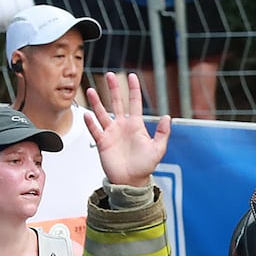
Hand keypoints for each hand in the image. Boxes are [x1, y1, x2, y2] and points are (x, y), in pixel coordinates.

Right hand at [85, 72, 171, 186]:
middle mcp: (122, 126)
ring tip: (92, 90)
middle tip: (110, 75)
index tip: (131, 76)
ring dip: (97, 102)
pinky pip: (94, 130)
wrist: (132, 180)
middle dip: (113, 89)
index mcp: (136, 125)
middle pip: (116, 102)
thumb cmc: (145, 166)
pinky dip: (90, 122)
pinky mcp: (102, 142)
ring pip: (102, 113)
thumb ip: (163, 133)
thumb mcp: (158, 149)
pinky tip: (86, 114)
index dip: (133, 89)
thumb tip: (168, 117)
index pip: (134, 102)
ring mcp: (111, 133)